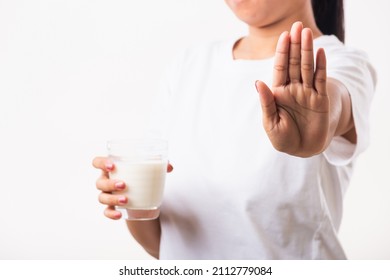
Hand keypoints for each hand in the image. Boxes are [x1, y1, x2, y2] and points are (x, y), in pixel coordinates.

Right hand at [92, 157, 172, 219]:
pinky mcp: (112, 207)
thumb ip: (158, 165)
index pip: (97, 162)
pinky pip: (106, 211)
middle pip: (100, 182)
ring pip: (102, 197)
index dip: (102, 163)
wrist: (139, 193)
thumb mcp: (148, 169)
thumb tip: (169, 167)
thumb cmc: (140, 175)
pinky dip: (111, 214)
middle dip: (110, 184)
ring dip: (113, 199)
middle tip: (124, 185)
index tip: (113, 166)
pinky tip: (119, 215)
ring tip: (126, 200)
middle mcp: (105, 180)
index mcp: (111, 167)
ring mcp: (107, 194)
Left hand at [255, 22, 329, 156]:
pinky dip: (321, 67)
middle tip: (297, 26)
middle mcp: (293, 89)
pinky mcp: (321, 100)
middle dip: (295, 45)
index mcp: (278, 93)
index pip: (280, 68)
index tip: (284, 36)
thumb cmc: (283, 138)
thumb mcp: (270, 122)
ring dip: (307, 51)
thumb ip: (266, 102)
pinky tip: (321, 53)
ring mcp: (307, 93)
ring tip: (307, 34)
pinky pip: (320, 80)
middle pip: (294, 63)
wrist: (302, 150)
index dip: (282, 52)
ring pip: (307, 68)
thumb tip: (258, 82)